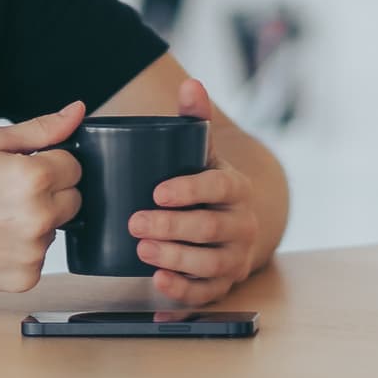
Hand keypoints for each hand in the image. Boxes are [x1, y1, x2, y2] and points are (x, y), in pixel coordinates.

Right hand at [0, 103, 83, 290]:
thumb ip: (41, 129)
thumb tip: (76, 113)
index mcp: (34, 178)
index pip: (74, 166)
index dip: (50, 164)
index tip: (24, 170)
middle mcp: (39, 217)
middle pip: (74, 199)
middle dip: (51, 193)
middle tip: (12, 194)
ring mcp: (34, 251)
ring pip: (56, 229)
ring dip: (37, 223)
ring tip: (0, 218)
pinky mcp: (26, 276)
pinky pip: (41, 257)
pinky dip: (24, 250)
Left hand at [124, 77, 269, 306]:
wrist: (233, 225)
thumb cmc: (207, 185)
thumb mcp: (204, 153)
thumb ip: (195, 120)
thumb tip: (191, 83)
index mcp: (237, 188)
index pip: (218, 187)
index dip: (189, 190)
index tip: (157, 191)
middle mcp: (242, 224)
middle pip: (210, 229)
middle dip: (173, 227)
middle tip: (136, 222)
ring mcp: (235, 258)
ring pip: (209, 263)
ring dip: (175, 258)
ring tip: (143, 250)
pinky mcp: (223, 285)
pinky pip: (205, 294)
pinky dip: (182, 293)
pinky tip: (158, 283)